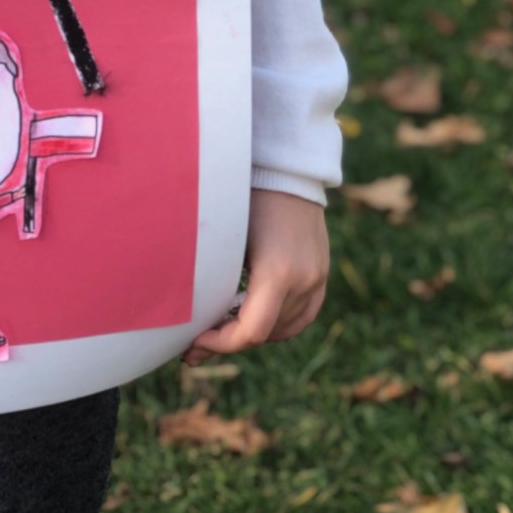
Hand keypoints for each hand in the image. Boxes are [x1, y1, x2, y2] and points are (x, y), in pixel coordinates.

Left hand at [182, 188, 329, 365]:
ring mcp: (317, 278)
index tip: (195, 340)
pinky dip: (279, 324)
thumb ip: (214, 279)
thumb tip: (189, 310)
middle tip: (198, 341)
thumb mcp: (225, 239)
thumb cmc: (245, 196)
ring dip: (255, 332)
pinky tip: (254, 318)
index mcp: (277, 272)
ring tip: (223, 327)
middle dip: (231, 339)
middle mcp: (303, 281)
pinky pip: (303, 315)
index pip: (251, 332)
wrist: (285, 169)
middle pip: (266, 333)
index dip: (221, 343)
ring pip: (286, 328)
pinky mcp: (322, 273)